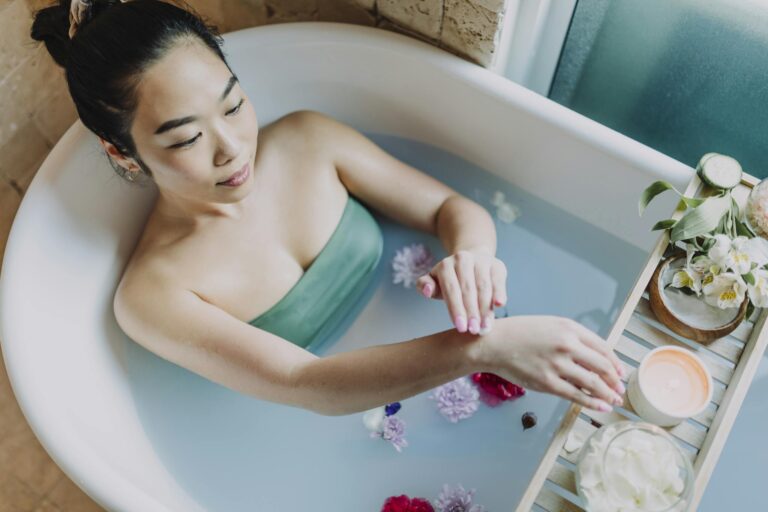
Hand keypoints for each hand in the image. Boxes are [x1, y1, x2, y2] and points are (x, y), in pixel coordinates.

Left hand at [416, 247, 506, 334]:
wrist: (472, 261)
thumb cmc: (451, 279)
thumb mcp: (435, 282)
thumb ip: (425, 285)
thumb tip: (427, 290)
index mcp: (445, 265)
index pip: (451, 289)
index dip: (456, 309)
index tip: (460, 327)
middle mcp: (463, 259)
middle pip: (468, 289)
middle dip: (471, 312)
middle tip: (473, 330)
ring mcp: (481, 261)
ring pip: (484, 287)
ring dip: (485, 309)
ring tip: (485, 327)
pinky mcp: (497, 265)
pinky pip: (498, 281)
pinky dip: (499, 292)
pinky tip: (500, 305)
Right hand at [479, 315, 625, 411]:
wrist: (493, 343)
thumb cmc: (519, 333)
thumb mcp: (549, 325)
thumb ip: (571, 337)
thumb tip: (593, 358)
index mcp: (569, 328)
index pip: (603, 348)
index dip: (615, 363)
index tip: (620, 372)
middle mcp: (566, 345)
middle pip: (602, 366)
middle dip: (615, 380)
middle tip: (620, 389)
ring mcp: (557, 365)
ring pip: (593, 383)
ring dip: (608, 394)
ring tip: (614, 400)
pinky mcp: (547, 383)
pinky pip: (576, 395)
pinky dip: (592, 402)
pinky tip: (600, 406)